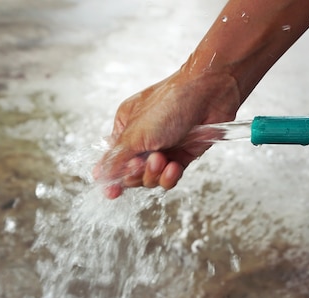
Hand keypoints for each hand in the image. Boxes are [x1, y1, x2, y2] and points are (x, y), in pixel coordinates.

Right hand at [94, 69, 240, 198]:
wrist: (210, 94)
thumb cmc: (171, 103)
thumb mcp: (136, 132)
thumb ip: (117, 158)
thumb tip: (98, 175)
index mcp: (126, 127)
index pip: (113, 159)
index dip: (112, 177)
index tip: (112, 192)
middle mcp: (143, 139)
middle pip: (132, 174)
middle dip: (138, 173)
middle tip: (144, 162)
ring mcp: (164, 148)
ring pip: (151, 178)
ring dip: (155, 173)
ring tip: (163, 159)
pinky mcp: (182, 156)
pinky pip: (170, 177)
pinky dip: (170, 176)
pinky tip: (174, 167)